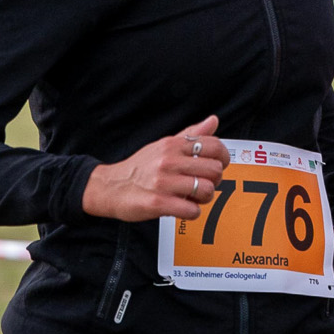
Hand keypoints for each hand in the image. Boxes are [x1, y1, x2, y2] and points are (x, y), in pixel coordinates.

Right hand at [82, 117, 231, 223]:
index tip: (217, 166)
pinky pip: (191, 210)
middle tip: (202, 185)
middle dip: (214, 181)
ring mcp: (163, 182)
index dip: (222, 158)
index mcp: (172, 145)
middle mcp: (169, 161)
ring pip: (206, 190)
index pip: (213, 146)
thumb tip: (213, 121)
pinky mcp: (158, 203)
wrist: (111, 187)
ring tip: (192, 198)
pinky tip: (182, 208)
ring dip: (203, 199)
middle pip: (214, 170)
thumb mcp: (163, 146)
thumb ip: (190, 135)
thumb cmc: (140, 168)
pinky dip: (191, 212)